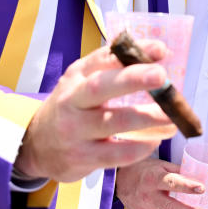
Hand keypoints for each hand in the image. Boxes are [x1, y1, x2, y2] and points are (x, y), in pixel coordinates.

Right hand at [14, 39, 175, 182]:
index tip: (160, 50)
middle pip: (101, 87)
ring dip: (147, 118)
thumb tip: (161, 52)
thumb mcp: (84, 81)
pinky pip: (116, 155)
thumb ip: (116, 67)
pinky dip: (139, 148)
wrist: (36, 145)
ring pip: (114, 122)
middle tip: (162, 77)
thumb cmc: (73, 107)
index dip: (132, 53)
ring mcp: (75, 131)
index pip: (103, 58)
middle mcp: (73, 100)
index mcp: (77, 76)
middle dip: (134, 79)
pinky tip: (153, 141)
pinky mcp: (81, 158)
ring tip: (172, 116)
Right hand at [116, 157, 207, 208]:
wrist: (120, 179)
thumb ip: (178, 171)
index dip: (188, 186)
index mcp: (153, 178)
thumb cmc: (142, 169)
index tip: (202, 188)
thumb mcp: (160, 164)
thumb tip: (198, 176)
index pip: (172, 183)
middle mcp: (148, 195)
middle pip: (171, 208)